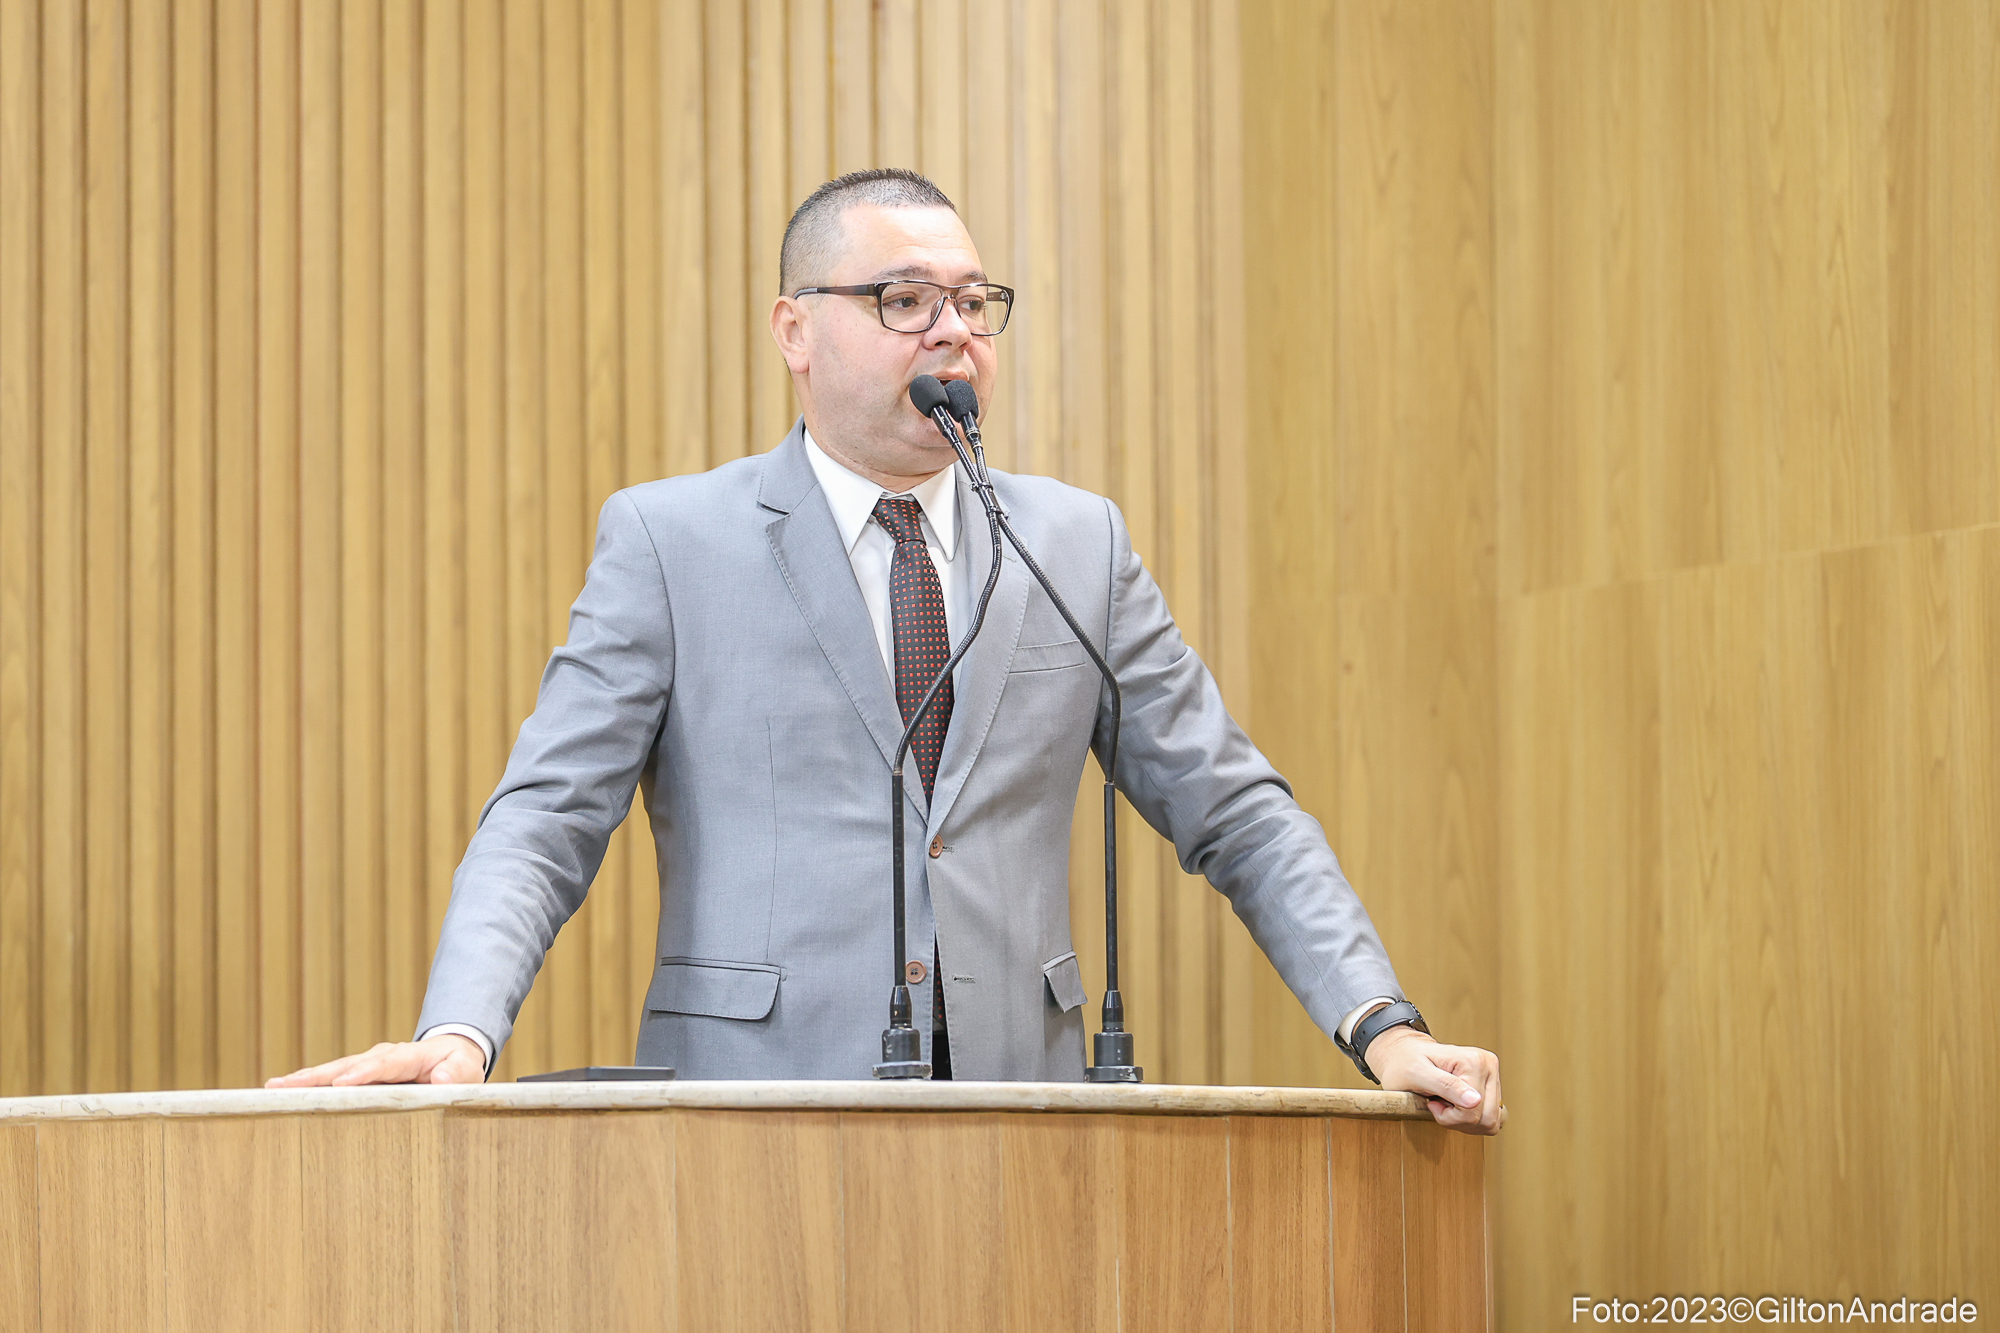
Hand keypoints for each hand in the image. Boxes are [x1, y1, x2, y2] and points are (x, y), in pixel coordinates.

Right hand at [263, 1034, 485, 1088]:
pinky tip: (283, 1093)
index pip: (386, 1064)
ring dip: (305, 1080)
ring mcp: (368, 1063)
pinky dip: (309, 1085)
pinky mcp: (359, 1073)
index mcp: (411, 1056)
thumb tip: (443, 1077)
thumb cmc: (459, 1067)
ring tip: (274, 1088)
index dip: (363, 1073)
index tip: (341, 1083)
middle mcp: (384, 1056)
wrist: (452, 1055)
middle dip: (318, 1075)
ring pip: (333, 1071)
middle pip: (349, 1065)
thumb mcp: (468, 1070)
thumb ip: (458, 1074)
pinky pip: (332, 1079)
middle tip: (287, 1085)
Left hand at [1364, 1025, 1504, 1134]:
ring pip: (1490, 1121)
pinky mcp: (1493, 1085)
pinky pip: (1492, 1118)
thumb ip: (1446, 1086)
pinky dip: (1472, 1118)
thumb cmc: (1406, 1062)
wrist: (1405, 1053)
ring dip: (1465, 1120)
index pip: (1473, 1111)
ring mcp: (1493, 1075)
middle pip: (1487, 1119)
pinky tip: (1456, 1105)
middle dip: (1458, 1120)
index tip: (1431, 1102)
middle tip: (1438, 1104)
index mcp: (1474, 1061)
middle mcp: (1489, 1065)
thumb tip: (1475, 1101)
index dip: (1449, 1117)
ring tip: (1445, 1102)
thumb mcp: (1417, 1074)